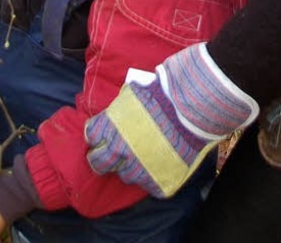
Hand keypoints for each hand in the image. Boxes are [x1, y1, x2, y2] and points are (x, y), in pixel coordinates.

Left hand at [85, 42, 257, 197]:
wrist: (188, 109)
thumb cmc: (161, 95)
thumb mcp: (132, 94)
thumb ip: (119, 108)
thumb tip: (114, 113)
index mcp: (109, 127)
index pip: (91, 136)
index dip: (96, 136)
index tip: (102, 136)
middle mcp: (118, 150)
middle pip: (98, 162)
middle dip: (101, 158)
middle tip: (111, 154)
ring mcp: (136, 168)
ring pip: (124, 175)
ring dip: (129, 166)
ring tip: (139, 158)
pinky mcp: (155, 181)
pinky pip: (147, 186)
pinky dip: (150, 177)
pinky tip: (156, 165)